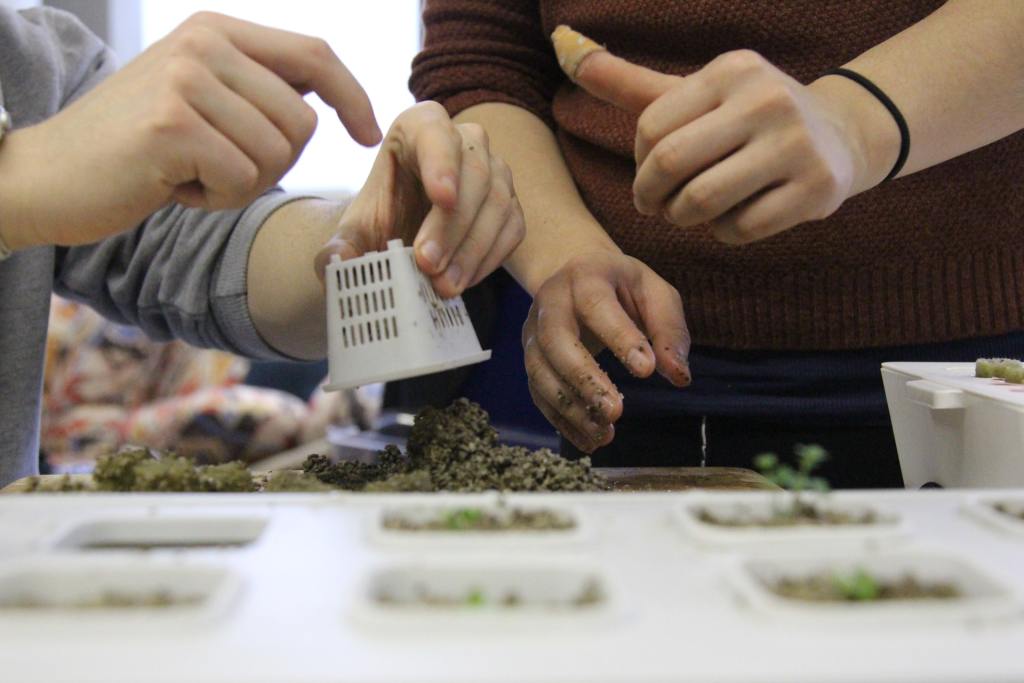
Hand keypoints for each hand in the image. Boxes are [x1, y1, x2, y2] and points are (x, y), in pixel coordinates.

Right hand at [0, 11, 380, 249]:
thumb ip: (257, 86)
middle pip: (302, 122)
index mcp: (216, 29)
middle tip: (217, 167)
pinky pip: (243, 180)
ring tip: (191, 172)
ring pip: (277, 154)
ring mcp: (186, 81)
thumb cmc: (136, 146)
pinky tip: (176, 186)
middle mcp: (203, 43)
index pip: (315, 54)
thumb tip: (333, 97)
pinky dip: (218, 199)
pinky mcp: (173, 126)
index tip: (366, 134)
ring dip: (242, 183)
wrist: (48, 173)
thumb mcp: (200, 96)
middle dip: (274, 163)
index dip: (352, 96)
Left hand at [316, 102, 524, 296]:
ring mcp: (494, 172)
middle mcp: (466, 140)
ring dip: (471, 249)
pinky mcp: (510, 206)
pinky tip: (462, 282)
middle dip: (452, 225)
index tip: (441, 198)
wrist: (402, 238)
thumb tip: (337, 262)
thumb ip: (339, 247)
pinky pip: (511, 230)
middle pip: (473, 174)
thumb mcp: (352, 233)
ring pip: (497, 202)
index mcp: (419, 127)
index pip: (436, 131)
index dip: (442, 162)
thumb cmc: (381, 221)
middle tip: (428, 265)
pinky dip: (488, 259)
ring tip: (443, 285)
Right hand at [522, 250, 690, 451]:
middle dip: (583, 378)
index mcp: (586, 277)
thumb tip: (678, 376)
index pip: (596, 305)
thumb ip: (669, 330)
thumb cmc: (623, 286)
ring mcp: (534, 331)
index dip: (618, 337)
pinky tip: (589, 439)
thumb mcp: (655, 294)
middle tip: (615, 411)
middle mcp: (551, 302)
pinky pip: (538, 392)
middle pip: (555, 339)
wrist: (575, 271)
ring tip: (604, 434)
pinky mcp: (531, 357)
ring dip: (570, 407)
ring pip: (540, 370)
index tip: (645, 370)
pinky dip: (561, 420)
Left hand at [560, 33, 897, 243]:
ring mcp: (796, 144)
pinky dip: (723, 234)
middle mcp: (766, 99)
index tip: (648, 177)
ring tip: (690, 212)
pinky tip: (732, 218)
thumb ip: (630, 83)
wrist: (839, 136)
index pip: (651, 128)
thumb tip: (563, 45)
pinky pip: (740, 229)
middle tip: (655, 207)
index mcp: (730, 71)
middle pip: (672, 164)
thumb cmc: (745, 118)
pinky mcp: (816, 188)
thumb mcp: (694, 94)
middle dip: (651, 197)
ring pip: (703, 202)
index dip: (638, 165)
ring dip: (684, 218)